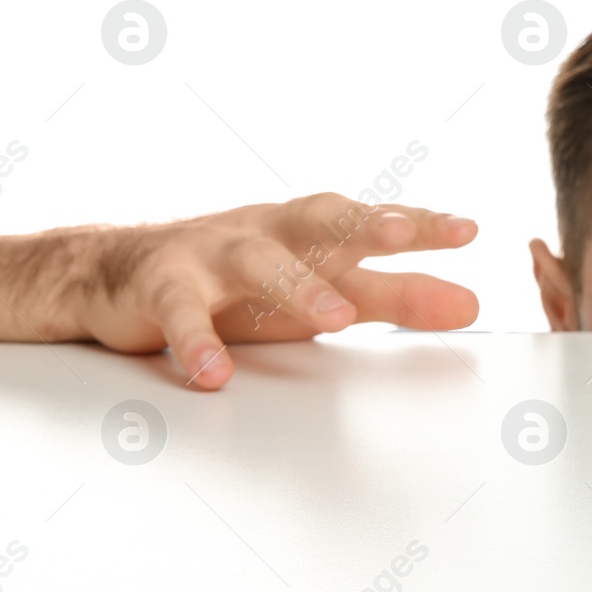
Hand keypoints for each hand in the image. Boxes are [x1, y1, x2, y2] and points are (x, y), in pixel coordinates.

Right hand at [74, 193, 478, 388]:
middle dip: (364, 223)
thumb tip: (472, 304)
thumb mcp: (324, 289)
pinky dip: (197, 340)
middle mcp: (268, 231)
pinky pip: (180, 312)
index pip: (372, 221)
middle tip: (403, 232)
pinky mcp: (160, 287)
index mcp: (311, 231)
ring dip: (297, 285)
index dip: (419, 222)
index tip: (469, 229)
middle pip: (319, 220)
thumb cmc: (243, 282)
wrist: (118, 272)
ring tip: (338, 316)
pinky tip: (216, 372)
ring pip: (257, 261)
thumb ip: (397, 297)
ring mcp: (212, 254)